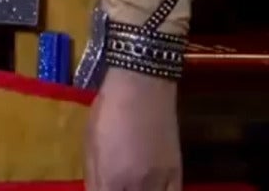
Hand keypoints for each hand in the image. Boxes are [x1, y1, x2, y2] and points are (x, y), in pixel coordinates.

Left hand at [85, 69, 181, 190]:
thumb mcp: (90, 142)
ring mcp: (160, 181)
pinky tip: (152, 189)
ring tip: (134, 185)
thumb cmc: (108, 110)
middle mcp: (137, 186)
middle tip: (116, 185)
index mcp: (110, 178)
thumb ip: (93, 175)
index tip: (102, 189)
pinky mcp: (177, 172)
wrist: (142, 88)